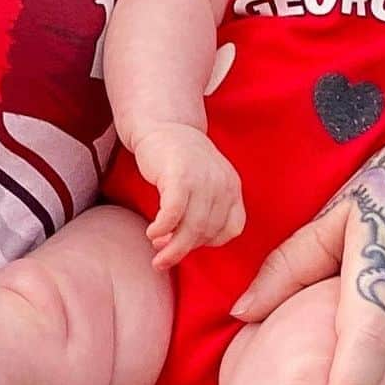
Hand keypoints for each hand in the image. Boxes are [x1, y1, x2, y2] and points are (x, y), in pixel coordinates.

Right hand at [132, 123, 245, 267]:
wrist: (165, 126)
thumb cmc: (181, 162)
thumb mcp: (206, 185)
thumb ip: (205, 212)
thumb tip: (184, 247)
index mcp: (232, 187)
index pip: (231, 228)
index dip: (209, 242)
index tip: (189, 245)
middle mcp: (222, 184)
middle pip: (208, 231)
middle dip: (185, 249)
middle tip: (164, 258)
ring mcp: (202, 179)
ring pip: (192, 227)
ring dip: (172, 247)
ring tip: (157, 253)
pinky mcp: (179, 175)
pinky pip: (173, 213)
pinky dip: (162, 228)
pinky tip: (152, 233)